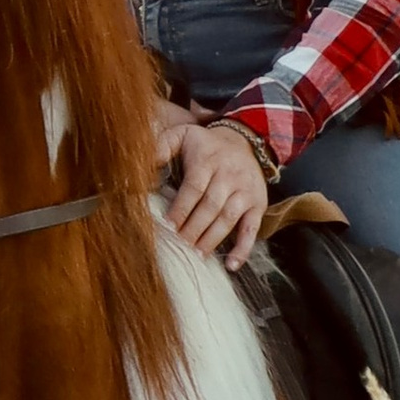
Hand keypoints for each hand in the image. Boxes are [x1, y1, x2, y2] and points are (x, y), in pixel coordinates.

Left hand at [152, 107, 272, 272]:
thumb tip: (141, 167)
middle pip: (210, 207)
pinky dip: (243, 248)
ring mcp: (245, 191)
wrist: (244, 141)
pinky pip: (252, 228)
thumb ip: (162, 146)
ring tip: (195, 257)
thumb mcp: (183, 135)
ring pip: (228, 219)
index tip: (167, 227)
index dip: (180, 209)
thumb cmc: (205, 145)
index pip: (194, 188)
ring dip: (211, 241)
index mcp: (208, 160)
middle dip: (192, 230)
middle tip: (178, 248)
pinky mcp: (258, 204)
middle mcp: (229, 176)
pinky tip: (231, 265)